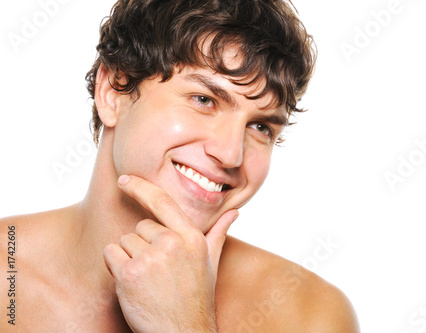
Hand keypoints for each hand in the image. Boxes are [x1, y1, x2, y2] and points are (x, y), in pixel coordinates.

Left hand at [103, 175, 237, 332]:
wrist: (183, 331)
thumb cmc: (196, 297)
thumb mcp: (211, 262)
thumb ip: (219, 233)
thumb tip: (234, 213)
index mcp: (191, 237)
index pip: (163, 202)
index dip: (141, 187)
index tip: (125, 179)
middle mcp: (172, 243)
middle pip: (141, 226)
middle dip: (143, 245)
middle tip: (156, 270)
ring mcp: (151, 257)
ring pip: (125, 240)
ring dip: (129, 257)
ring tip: (147, 279)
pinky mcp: (130, 273)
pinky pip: (111, 254)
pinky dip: (115, 266)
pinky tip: (132, 282)